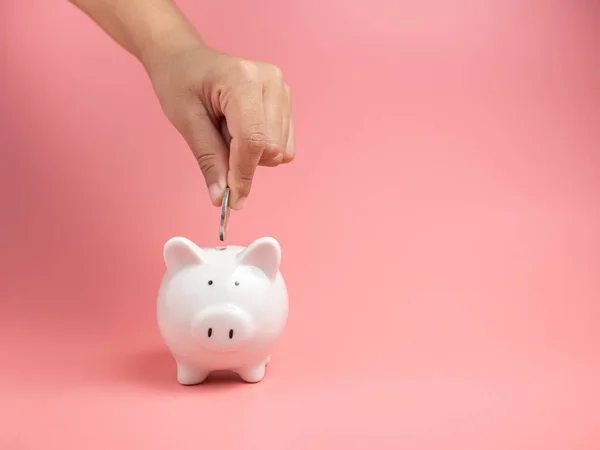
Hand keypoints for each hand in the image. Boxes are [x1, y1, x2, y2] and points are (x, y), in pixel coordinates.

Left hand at [145, 43, 294, 209]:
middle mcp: (271, 81)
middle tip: (217, 139)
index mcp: (243, 79)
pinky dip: (261, 150)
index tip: (231, 200)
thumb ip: (209, 160)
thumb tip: (221, 198)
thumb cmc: (180, 82)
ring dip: (252, 154)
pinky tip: (241, 129)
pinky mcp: (286, 101)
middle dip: (243, 160)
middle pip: (270, 149)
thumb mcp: (186, 121)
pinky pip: (284, 146)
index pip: (253, 139)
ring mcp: (282, 89)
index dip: (243, 174)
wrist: (185, 58)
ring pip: (280, 151)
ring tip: (228, 129)